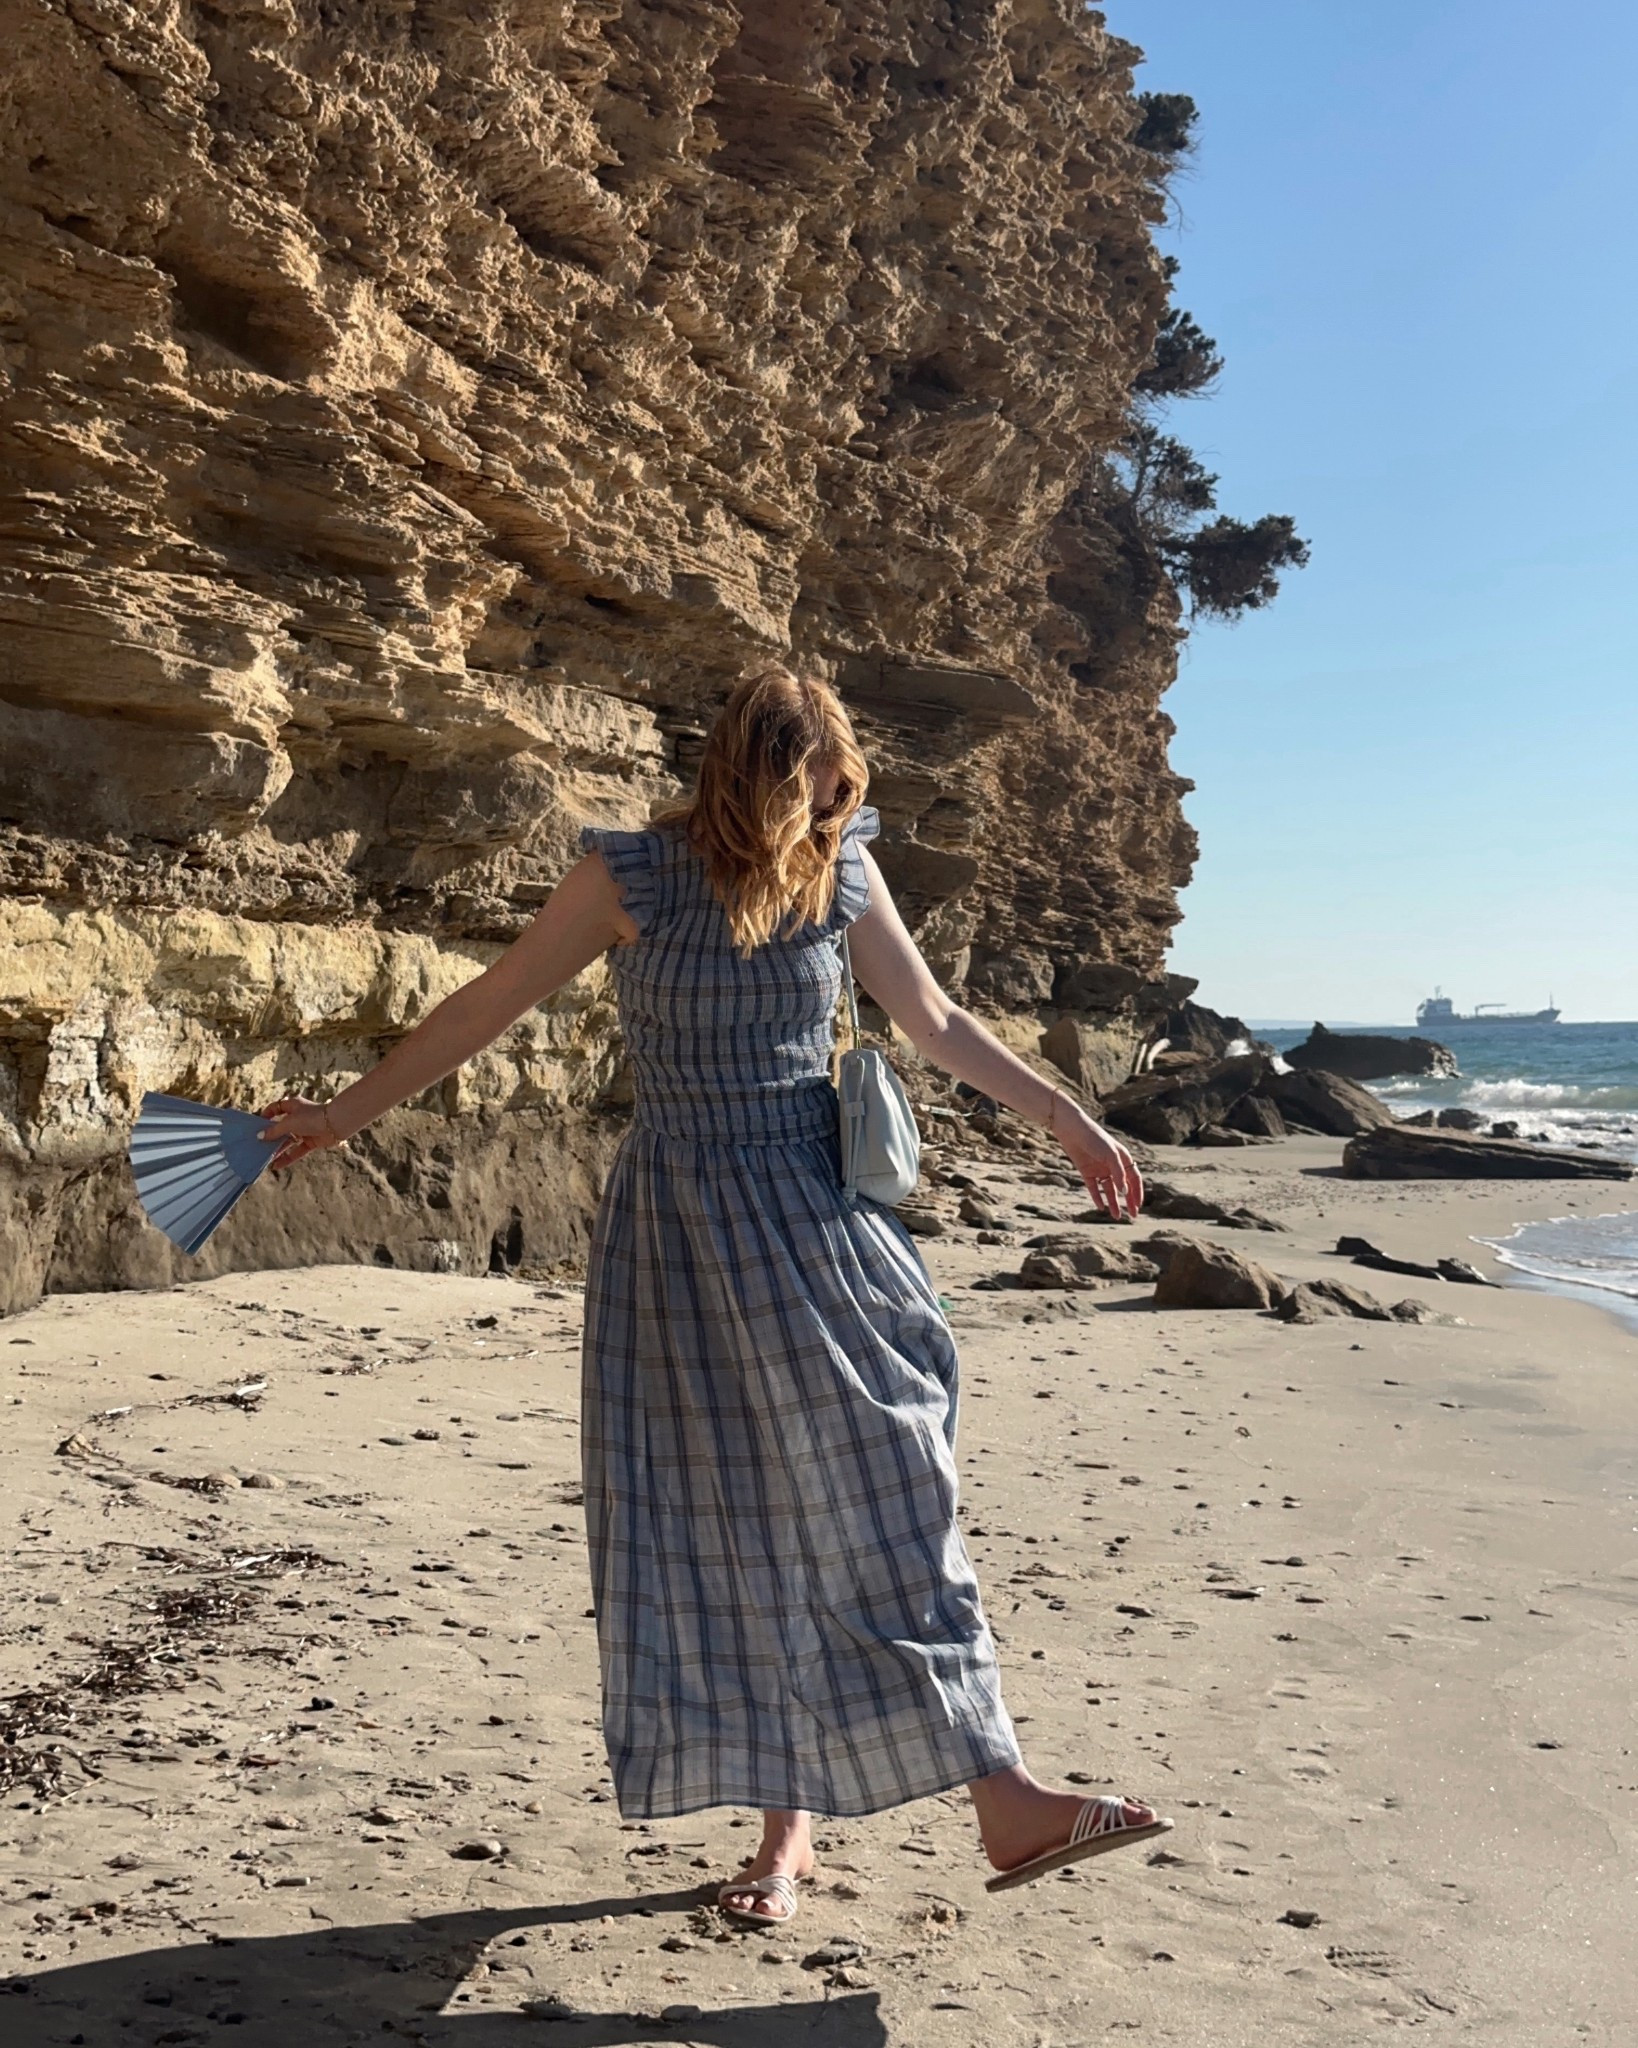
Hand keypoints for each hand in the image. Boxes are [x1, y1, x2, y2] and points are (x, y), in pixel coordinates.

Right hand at [256, 1093, 345, 1171]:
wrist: (336, 1124)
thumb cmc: (311, 1118)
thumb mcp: (289, 1123)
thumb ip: (274, 1131)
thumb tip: (260, 1136)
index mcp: (292, 1106)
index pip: (276, 1108)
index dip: (267, 1115)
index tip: (257, 1124)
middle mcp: (298, 1117)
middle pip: (280, 1127)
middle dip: (270, 1136)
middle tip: (258, 1145)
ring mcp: (304, 1130)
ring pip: (288, 1141)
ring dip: (277, 1149)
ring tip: (264, 1158)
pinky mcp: (311, 1142)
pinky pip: (297, 1151)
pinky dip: (288, 1158)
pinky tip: (277, 1166)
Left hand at [1055, 1101, 1142, 1220]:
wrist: (1073, 1131)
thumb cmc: (1095, 1139)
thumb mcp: (1110, 1156)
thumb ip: (1119, 1174)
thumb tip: (1125, 1193)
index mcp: (1123, 1158)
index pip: (1134, 1178)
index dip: (1138, 1192)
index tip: (1139, 1206)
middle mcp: (1113, 1165)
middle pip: (1123, 1186)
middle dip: (1129, 1201)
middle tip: (1133, 1216)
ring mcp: (1100, 1169)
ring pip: (1110, 1190)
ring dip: (1114, 1203)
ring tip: (1117, 1216)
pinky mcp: (1087, 1172)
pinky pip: (1095, 1188)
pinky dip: (1098, 1198)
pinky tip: (1101, 1207)